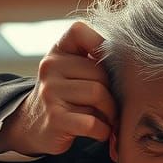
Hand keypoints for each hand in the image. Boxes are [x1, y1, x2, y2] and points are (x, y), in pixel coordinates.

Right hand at [0, 21, 117, 155]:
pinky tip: (101, 132)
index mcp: (58, 51)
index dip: (100, 44)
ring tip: (107, 119)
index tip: (106, 67)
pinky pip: (92, 122)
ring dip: (110, 113)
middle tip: (112, 106)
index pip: (79, 31)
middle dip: (112, 93)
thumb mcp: (71, 71)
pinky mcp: (55, 119)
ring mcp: (50, 93)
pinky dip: (103, 130)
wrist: (32, 125)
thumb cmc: (65, 96)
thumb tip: (130, 60)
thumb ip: (93, 60)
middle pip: (100, 73)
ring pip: (98, 95)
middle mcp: (50, 68)